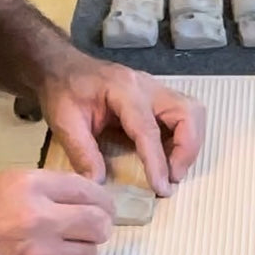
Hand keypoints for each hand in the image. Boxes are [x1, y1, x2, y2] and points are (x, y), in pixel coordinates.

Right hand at [0, 170, 114, 254]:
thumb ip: (39, 189)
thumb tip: (75, 197)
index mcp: (31, 187)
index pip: (90, 191)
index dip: (100, 201)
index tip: (101, 208)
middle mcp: (41, 221)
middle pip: (99, 225)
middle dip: (98, 227)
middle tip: (89, 230)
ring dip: (80, 254)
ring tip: (61, 251)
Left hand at [42, 56, 205, 195]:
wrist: (61, 66)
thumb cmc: (62, 90)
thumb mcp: (64, 122)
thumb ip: (82, 153)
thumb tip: (98, 184)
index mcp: (123, 91)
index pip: (149, 129)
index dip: (158, 161)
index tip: (162, 188)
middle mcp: (147, 87)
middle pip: (188, 113)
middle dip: (188, 149)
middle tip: (172, 177)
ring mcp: (155, 89)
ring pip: (193, 113)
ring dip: (190, 143)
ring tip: (173, 169)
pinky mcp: (157, 97)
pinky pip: (184, 116)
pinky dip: (184, 138)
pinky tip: (167, 156)